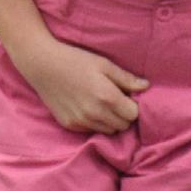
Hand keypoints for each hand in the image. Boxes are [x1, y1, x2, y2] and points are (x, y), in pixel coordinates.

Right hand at [15, 35, 150, 134]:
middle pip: (123, 125)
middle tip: (117, 99)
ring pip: (108, 131)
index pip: (133, 114)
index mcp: (107, 97)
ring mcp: (81, 121)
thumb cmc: (76, 60)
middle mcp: (95, 113)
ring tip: (103, 103)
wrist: (43, 65)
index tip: (128, 96)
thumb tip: (146, 87)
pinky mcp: (70, 125)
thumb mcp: (104, 64)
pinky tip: (88, 106)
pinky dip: (95, 122)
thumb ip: (126, 78)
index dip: (134, 105)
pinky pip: (92, 130)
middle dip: (124, 114)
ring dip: (111, 120)